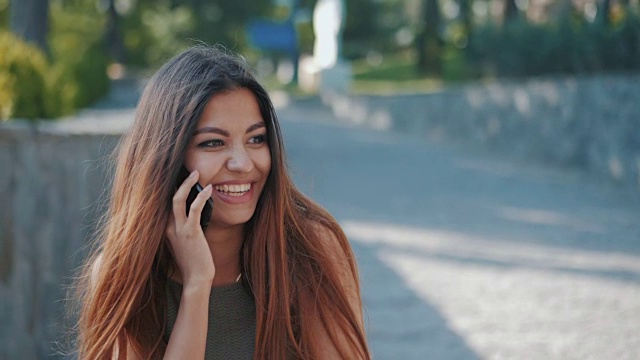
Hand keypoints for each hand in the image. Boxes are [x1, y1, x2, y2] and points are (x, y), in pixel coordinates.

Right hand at [165, 169, 214, 286]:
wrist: (197, 278)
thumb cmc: (193, 260)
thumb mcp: (184, 241)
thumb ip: (184, 227)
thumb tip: (193, 209)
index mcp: (165, 229)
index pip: (163, 203)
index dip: (169, 188)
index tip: (177, 175)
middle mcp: (168, 227)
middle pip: (167, 197)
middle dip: (176, 180)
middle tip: (188, 169)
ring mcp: (179, 229)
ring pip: (178, 199)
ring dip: (187, 183)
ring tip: (196, 173)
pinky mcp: (191, 232)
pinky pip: (194, 209)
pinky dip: (201, 196)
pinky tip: (208, 189)